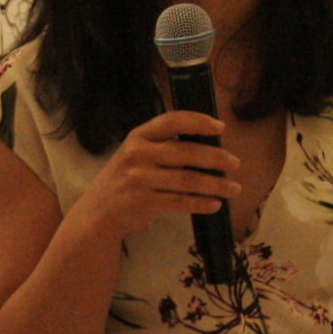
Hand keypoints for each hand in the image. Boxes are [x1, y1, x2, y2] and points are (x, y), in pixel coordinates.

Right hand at [72, 109, 239, 242]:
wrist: (97, 212)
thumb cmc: (124, 179)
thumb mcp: (135, 154)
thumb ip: (162, 147)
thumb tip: (209, 147)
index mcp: (138, 136)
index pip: (172, 121)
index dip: (198, 122)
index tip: (220, 127)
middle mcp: (137, 155)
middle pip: (185, 153)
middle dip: (216, 158)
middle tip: (235, 163)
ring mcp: (139, 180)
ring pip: (187, 180)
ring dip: (215, 185)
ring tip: (234, 188)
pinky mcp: (143, 202)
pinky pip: (180, 202)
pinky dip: (201, 203)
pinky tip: (215, 204)